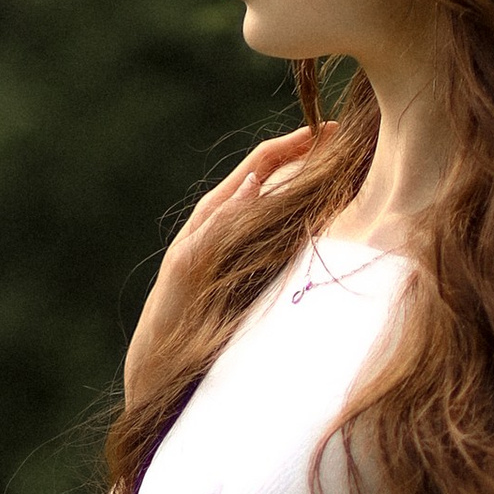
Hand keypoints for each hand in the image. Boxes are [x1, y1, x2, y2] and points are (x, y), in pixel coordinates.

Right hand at [124, 125, 321, 401]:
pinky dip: (231, 207)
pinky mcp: (185, 264)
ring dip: (265, 166)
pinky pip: (212, 230)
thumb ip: (263, 252)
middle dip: (289, 147)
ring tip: (300, 142)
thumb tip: (309, 232)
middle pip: (251, 172)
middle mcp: (208, 224)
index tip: (333, 135)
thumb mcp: (242, 284)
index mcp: (226, 225)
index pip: (264, 175)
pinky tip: (253, 188)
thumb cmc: (204, 328)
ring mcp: (194, 241)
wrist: (160, 365)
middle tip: (329, 129)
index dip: (297, 152)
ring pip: (231, 192)